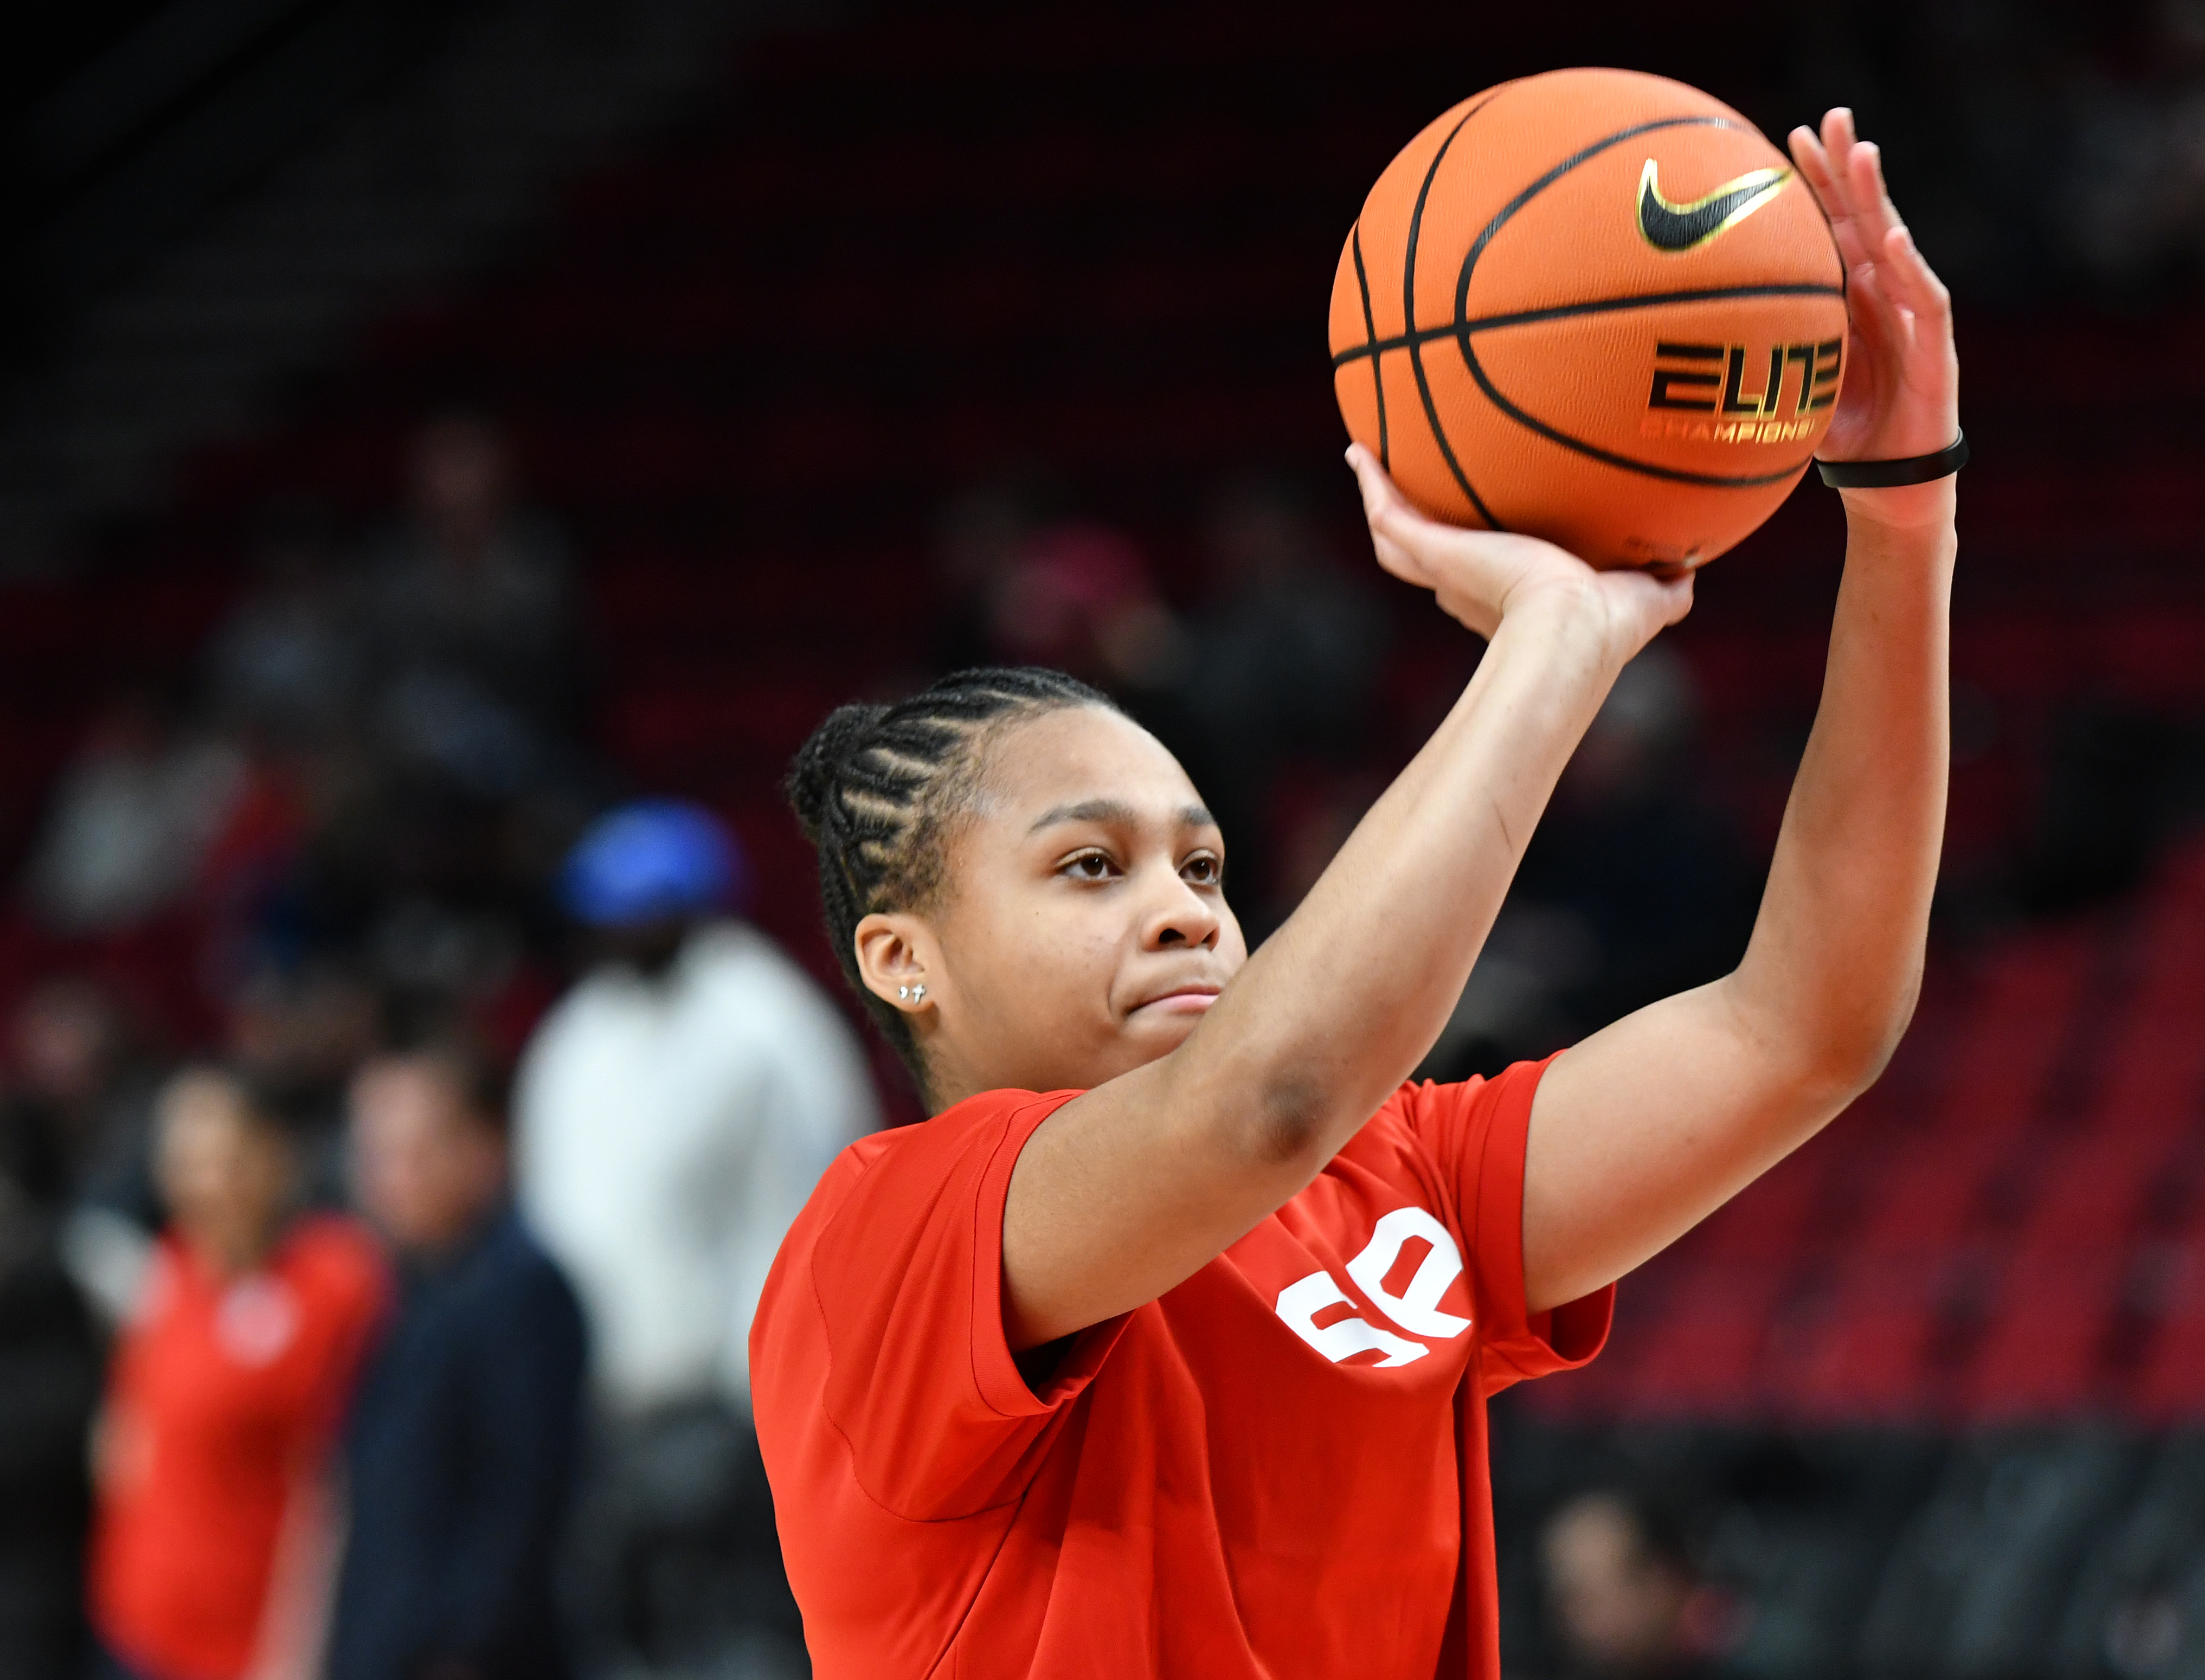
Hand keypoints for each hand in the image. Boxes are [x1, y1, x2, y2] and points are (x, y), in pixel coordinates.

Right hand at [1347, 444, 1692, 660]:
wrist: (1569, 632)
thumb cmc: (1606, 629)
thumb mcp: (1647, 598)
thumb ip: (1669, 583)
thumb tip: (1694, 569)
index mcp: (1510, 599)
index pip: (1482, 580)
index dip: (1477, 562)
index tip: (1482, 539)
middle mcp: (1469, 586)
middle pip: (1430, 557)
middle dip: (1419, 531)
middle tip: (1412, 497)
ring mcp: (1444, 568)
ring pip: (1397, 536)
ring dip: (1380, 499)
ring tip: (1367, 461)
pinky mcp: (1431, 549)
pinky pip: (1388, 509)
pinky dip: (1370, 480)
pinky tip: (1358, 449)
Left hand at [1789, 110, 1959, 523]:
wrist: (1886, 489)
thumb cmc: (1839, 437)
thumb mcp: (1790, 388)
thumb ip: (1759, 357)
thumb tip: (1686, 349)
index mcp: (1850, 297)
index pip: (1832, 227)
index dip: (1814, 184)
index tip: (1785, 140)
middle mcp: (1884, 295)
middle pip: (1865, 217)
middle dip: (1846, 166)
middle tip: (1827, 116)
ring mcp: (1912, 316)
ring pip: (1897, 244)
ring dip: (1879, 198)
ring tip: (1862, 153)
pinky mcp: (1937, 349)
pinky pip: (1925, 301)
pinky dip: (1912, 270)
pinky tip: (1896, 239)